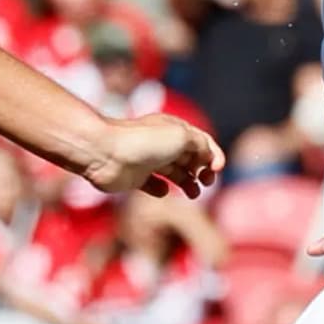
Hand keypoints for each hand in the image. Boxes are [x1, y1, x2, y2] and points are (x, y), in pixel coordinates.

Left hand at [92, 112, 222, 200]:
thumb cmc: (145, 142)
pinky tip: (163, 191)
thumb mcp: (182, 136)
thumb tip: (207, 157)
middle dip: (203, 170)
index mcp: (175, 129)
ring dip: (188, 183)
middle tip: (206, 182)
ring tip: (193, 193)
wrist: (106, 153)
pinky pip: (154, 184)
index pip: (202, 142)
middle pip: (190, 158)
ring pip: (175, 173)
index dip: (214, 155)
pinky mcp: (135, 177)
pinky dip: (161, 189)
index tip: (217, 169)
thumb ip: (201, 145)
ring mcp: (148, 161)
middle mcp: (162, 143)